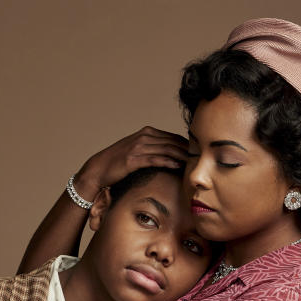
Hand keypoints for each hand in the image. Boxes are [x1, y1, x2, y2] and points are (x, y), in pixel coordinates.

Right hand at [72, 126, 188, 200]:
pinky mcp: (134, 159)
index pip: (173, 137)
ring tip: (194, 164)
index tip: (199, 153)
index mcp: (147, 132)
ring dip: (182, 156)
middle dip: (189, 150)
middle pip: (173, 142)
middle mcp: (144, 137)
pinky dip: (168, 162)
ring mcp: (138, 147)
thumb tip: (172, 155)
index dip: (187, 145)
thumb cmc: (119, 162)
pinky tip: (178, 166)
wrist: (99, 168)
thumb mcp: (137, 150)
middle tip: (202, 159)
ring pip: (167, 150)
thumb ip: (153, 148)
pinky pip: (156, 159)